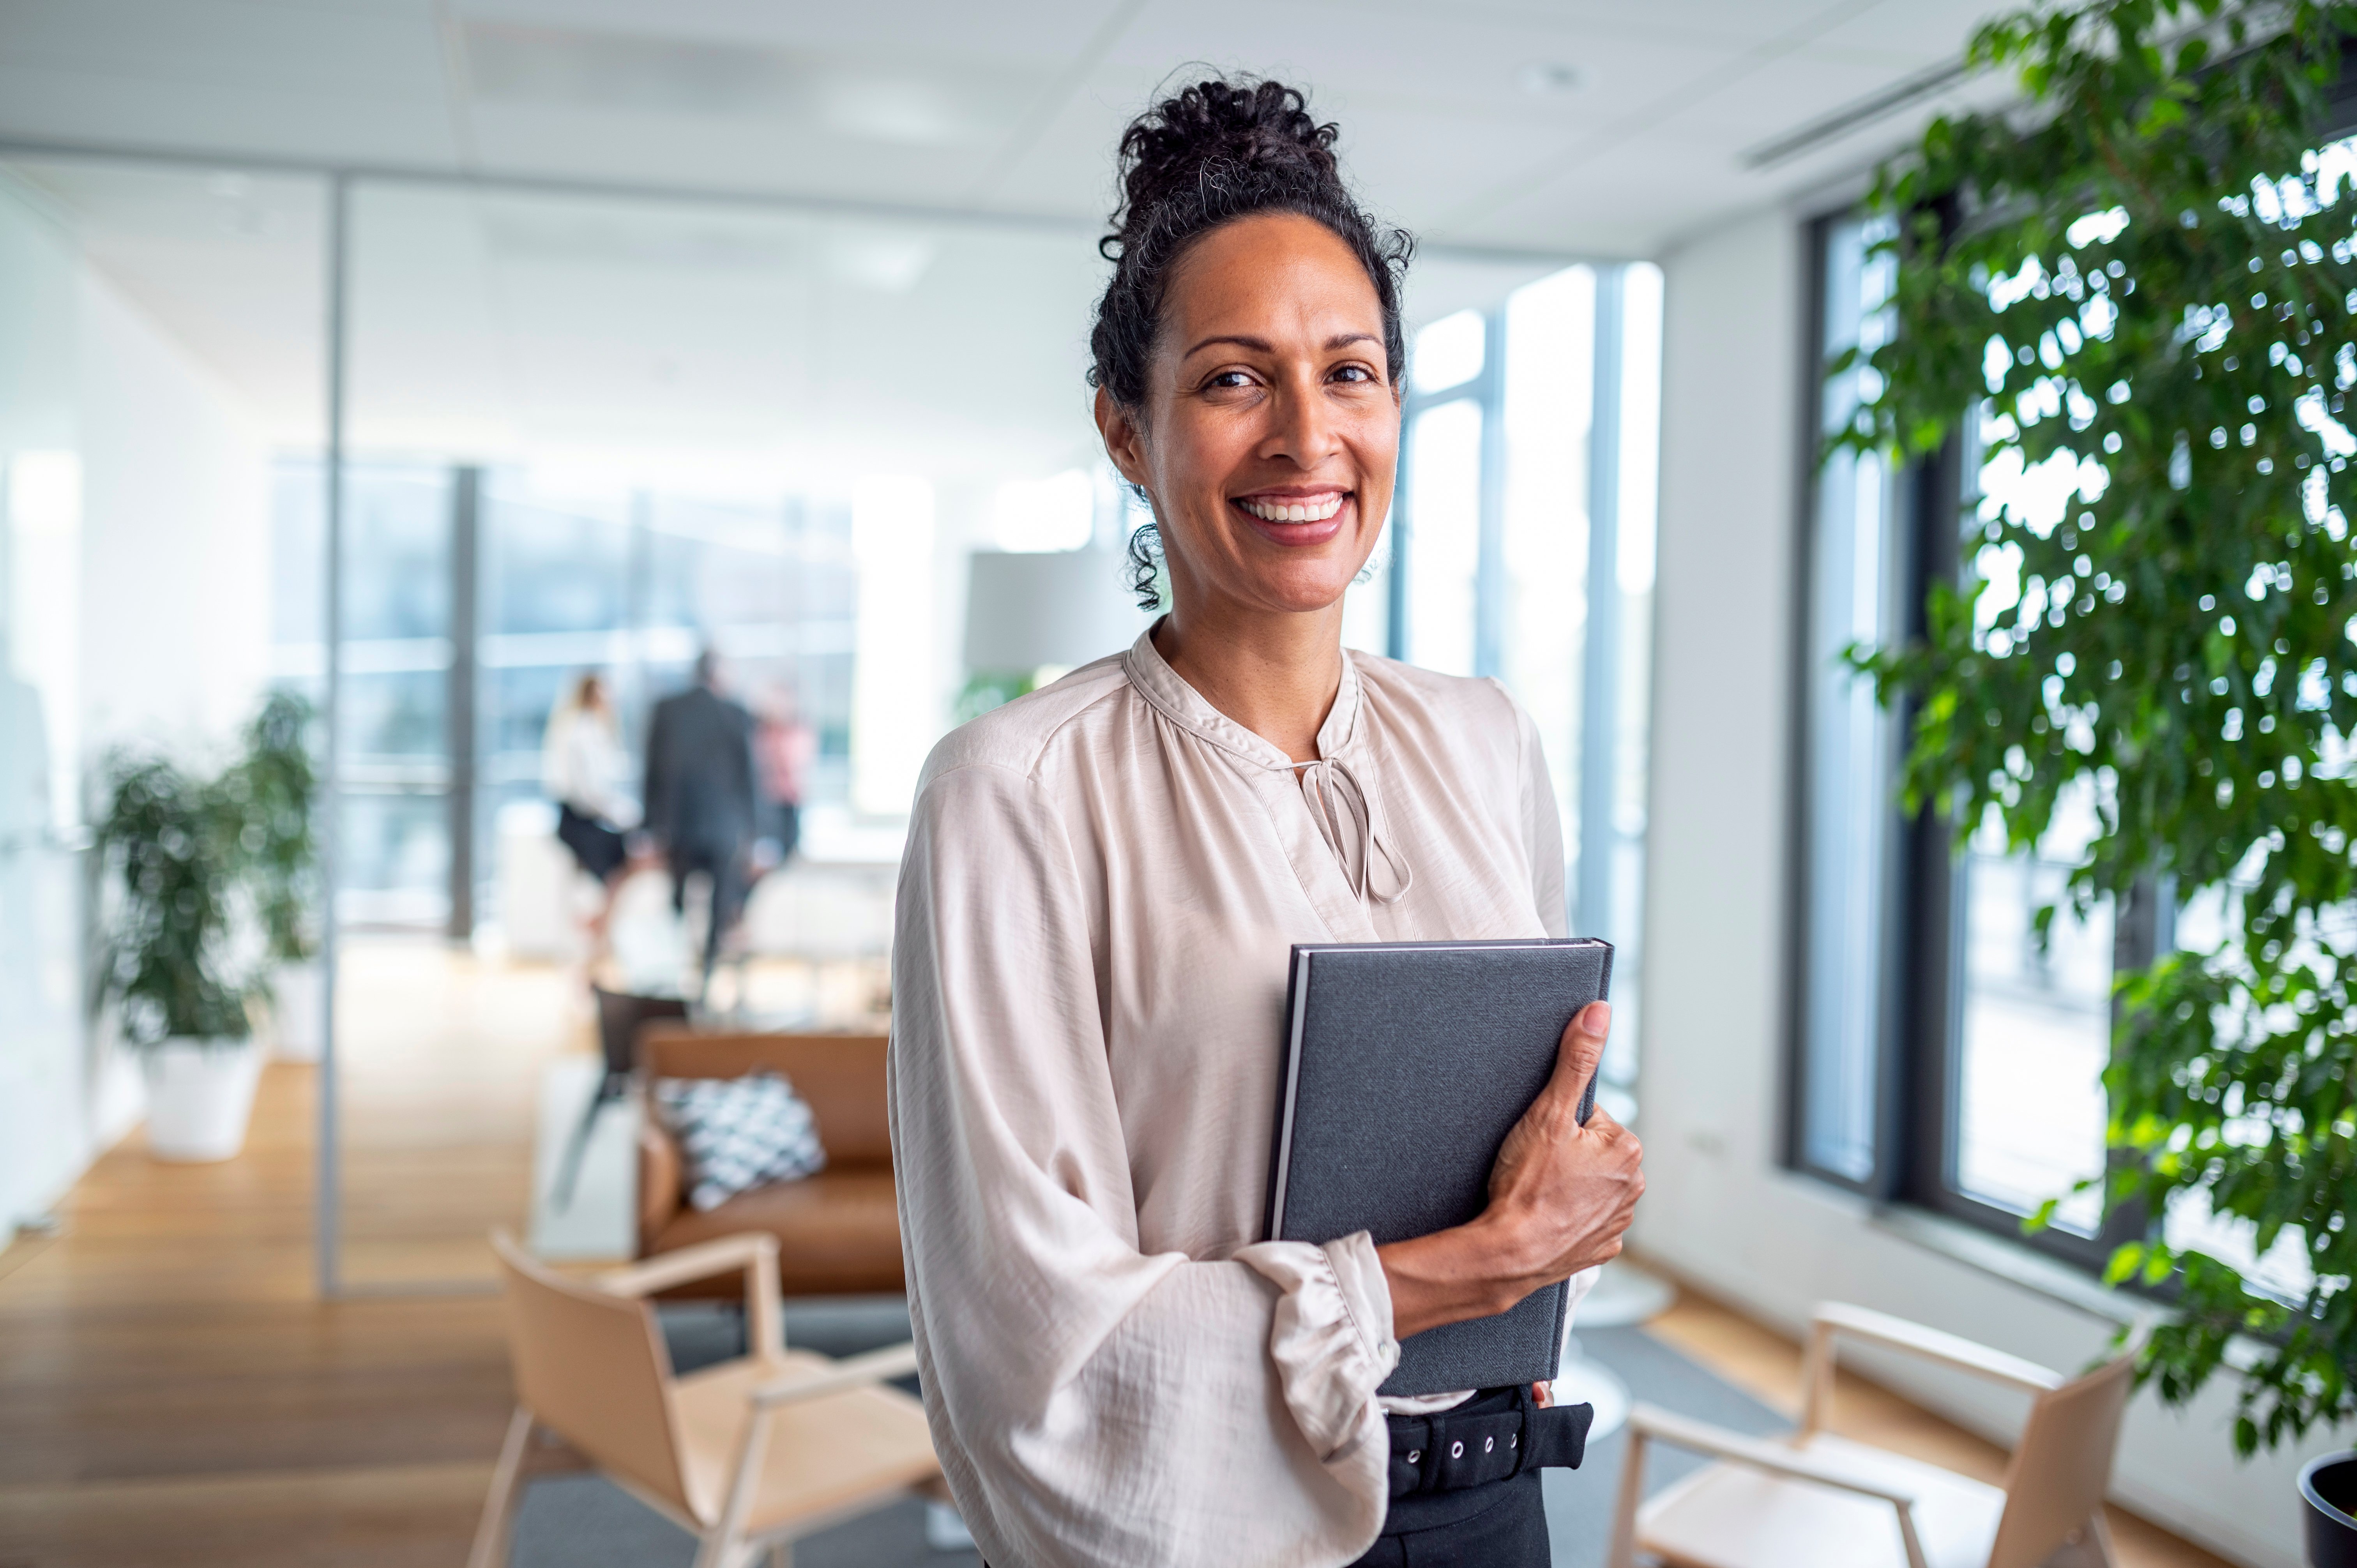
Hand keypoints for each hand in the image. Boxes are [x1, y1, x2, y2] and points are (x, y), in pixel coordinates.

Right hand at [1377, 1002, 1643, 1338]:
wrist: (1510, 1251)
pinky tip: (1544, 1215)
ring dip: (1567, 1185)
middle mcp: (1633, 1185)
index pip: (1589, 1118)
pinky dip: (1566, 1216)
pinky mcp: (1601, 1248)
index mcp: (1626, 1147)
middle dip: (1565, 1154)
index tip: (1539, 1142)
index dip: (1558, 1123)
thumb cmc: (1526, 1184)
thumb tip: (1599, 1013)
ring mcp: (1618, 1220)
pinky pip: (1584, 1220)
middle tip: (1535, 1167)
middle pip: (1591, 1151)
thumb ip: (1575, 1060)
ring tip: (1537, 1192)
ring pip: (1588, 1185)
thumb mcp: (1547, 1112)